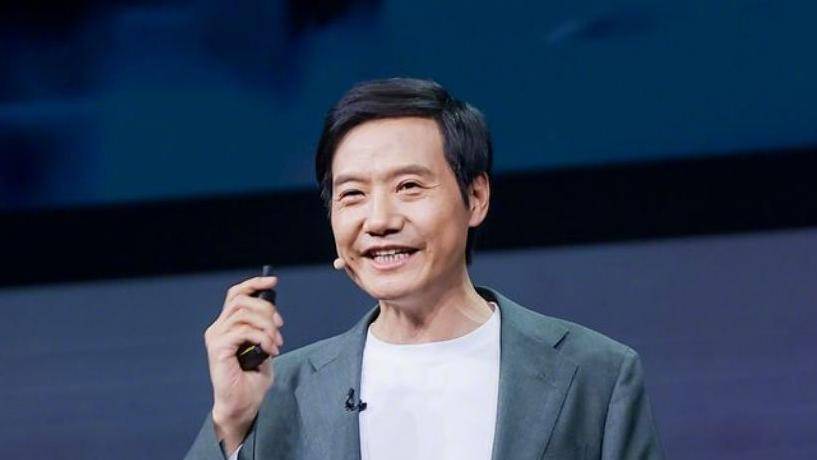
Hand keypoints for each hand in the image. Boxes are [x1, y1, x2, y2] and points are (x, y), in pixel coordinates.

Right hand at [203, 275, 283, 453]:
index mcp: (227, 326)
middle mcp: (218, 329)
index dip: (254, 283)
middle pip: (242, 300)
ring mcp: (216, 338)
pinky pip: (244, 331)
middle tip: (279, 328)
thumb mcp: (263, 347)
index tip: (273, 281)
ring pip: (244, 314)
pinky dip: (262, 338)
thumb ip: (264, 329)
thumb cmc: (252, 379)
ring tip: (276, 344)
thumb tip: (273, 312)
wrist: (242, 405)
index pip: (236, 295)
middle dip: (267, 309)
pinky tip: (270, 351)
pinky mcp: (218, 348)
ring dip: (267, 327)